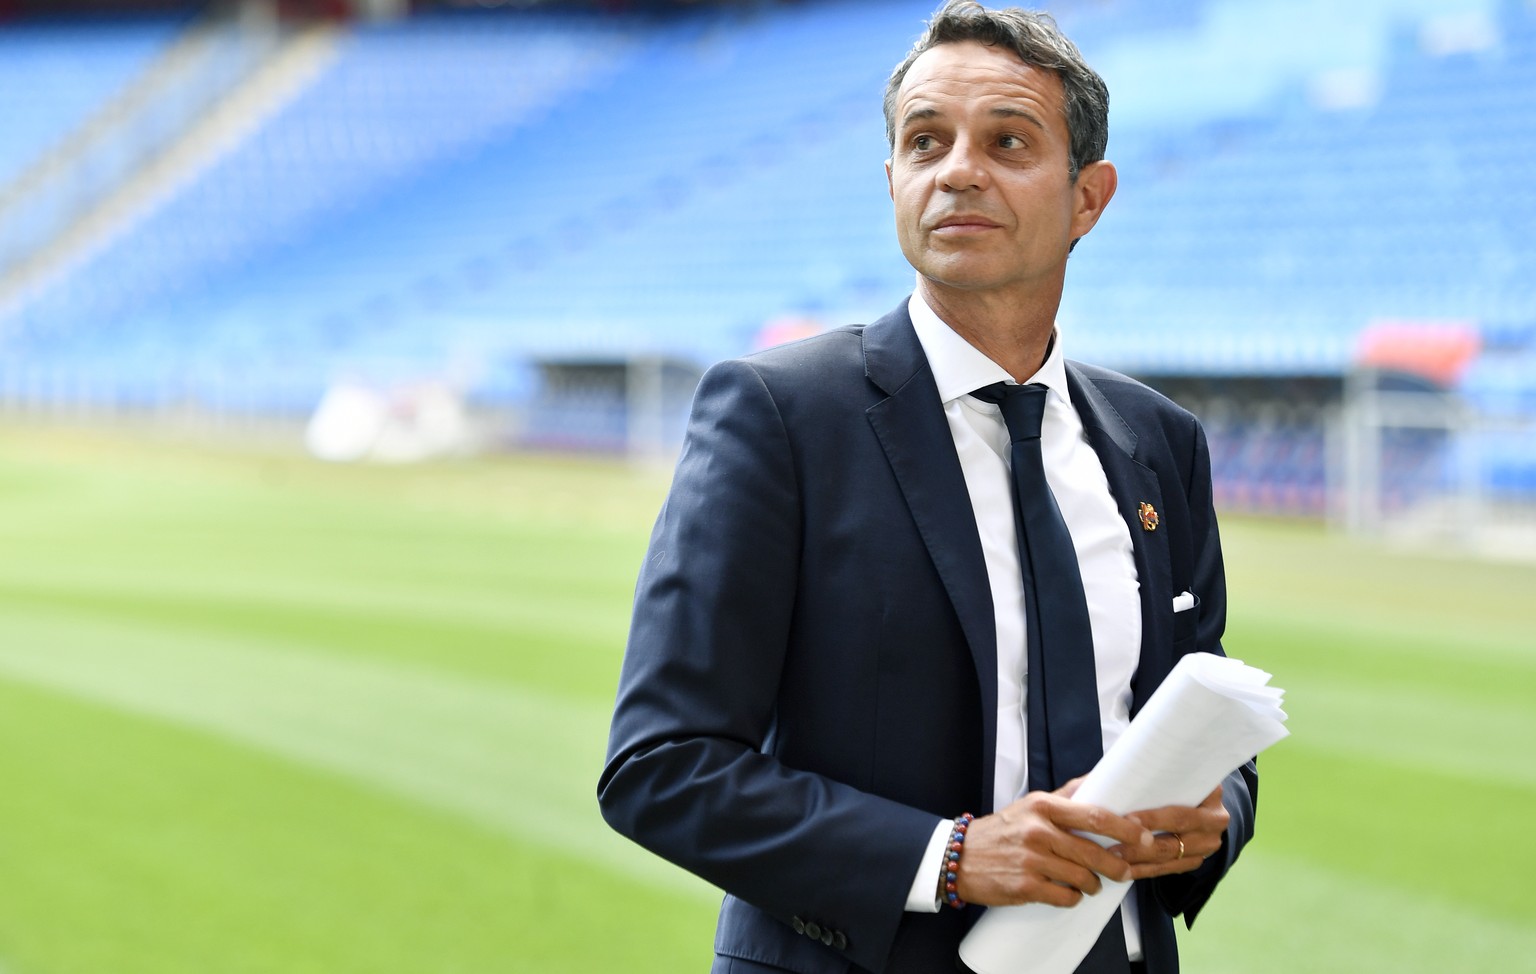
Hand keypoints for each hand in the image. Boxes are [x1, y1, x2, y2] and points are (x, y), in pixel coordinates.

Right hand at [954, 779, 1153, 907]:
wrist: (960, 857)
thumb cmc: (1001, 831)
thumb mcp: (1030, 806)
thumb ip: (1065, 795)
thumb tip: (1098, 778)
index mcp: (1043, 807)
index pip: (1095, 815)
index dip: (1125, 828)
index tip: (1144, 835)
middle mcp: (1038, 832)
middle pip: (1094, 852)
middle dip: (1117, 865)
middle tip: (1126, 870)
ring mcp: (1031, 861)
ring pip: (1083, 878)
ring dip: (1094, 884)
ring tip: (1093, 883)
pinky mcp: (1025, 887)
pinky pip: (1066, 897)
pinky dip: (1074, 898)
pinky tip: (1070, 893)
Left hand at [1109, 785, 1228, 879]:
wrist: (1192, 796)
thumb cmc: (1168, 779)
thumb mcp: (1166, 772)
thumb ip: (1147, 775)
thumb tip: (1105, 781)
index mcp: (1211, 793)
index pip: (1181, 811)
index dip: (1154, 818)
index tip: (1127, 819)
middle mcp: (1216, 820)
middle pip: (1176, 840)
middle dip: (1141, 846)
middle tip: (1113, 848)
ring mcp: (1209, 843)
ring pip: (1171, 858)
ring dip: (1140, 861)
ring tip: (1114, 860)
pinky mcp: (1197, 859)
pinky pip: (1170, 869)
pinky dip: (1146, 870)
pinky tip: (1125, 870)